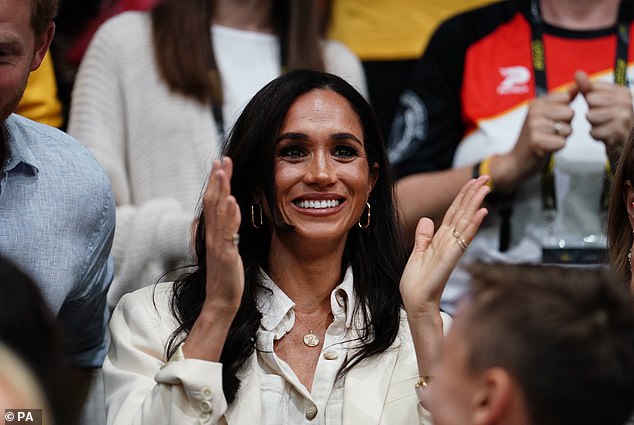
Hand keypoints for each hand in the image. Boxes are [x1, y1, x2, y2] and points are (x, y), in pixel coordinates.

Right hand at [201, 157, 243, 317]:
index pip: (212, 202)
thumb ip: (218, 234)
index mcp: (211, 233)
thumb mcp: (221, 251)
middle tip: (220, 158)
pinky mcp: (225, 253)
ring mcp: (217, 243)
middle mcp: (211, 234)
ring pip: (217, 211)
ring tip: (224, 170)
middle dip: (217, 179)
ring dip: (221, 189)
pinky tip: (232, 200)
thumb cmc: (224, 278)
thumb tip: (208, 221)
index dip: (215, 183)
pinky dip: (229, 215)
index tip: (219, 164)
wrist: (221, 302)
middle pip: (212, 201)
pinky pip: (227, 231)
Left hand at [400, 176, 489, 318]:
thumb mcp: (417, 253)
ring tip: (485, 187)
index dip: (463, 197)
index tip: (472, 182)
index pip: (454, 213)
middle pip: (463, 213)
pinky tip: (482, 212)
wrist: (416, 301)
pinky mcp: (451, 257)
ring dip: (476, 203)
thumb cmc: (417, 282)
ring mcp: (452, 248)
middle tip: (485, 177)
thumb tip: (425, 220)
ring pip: (466, 221)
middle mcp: (449, 241)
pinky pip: (464, 237)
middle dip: (473, 194)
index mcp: (440, 239)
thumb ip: (423, 237)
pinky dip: (473, 224)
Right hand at [497, 88, 574, 191]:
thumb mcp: (547, 115)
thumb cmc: (535, 137)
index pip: (566, 99)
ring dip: (561, 138)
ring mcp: (533, 126)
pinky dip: (557, 148)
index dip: (564, 112)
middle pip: (570, 113)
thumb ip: (564, 100)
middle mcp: (534, 112)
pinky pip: (562, 142)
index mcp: (536, 102)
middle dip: (565, 125)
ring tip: (547, 140)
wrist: (517, 161)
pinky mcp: (536, 141)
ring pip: (568, 129)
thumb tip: (580, 84)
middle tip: (549, 133)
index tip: (550, 120)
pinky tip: (545, 148)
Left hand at [575, 70, 633, 164]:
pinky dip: (596, 134)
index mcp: (622, 92)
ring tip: (603, 125)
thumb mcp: (598, 101)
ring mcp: (624, 118)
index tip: (599, 105)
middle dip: (591, 111)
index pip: (593, 88)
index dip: (590, 99)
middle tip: (601, 117)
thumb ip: (587, 87)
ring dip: (593, 123)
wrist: (622, 143)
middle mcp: (627, 102)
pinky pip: (594, 131)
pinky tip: (605, 134)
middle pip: (591, 101)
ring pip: (591, 116)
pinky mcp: (619, 133)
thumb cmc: (608, 119)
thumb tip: (578, 73)